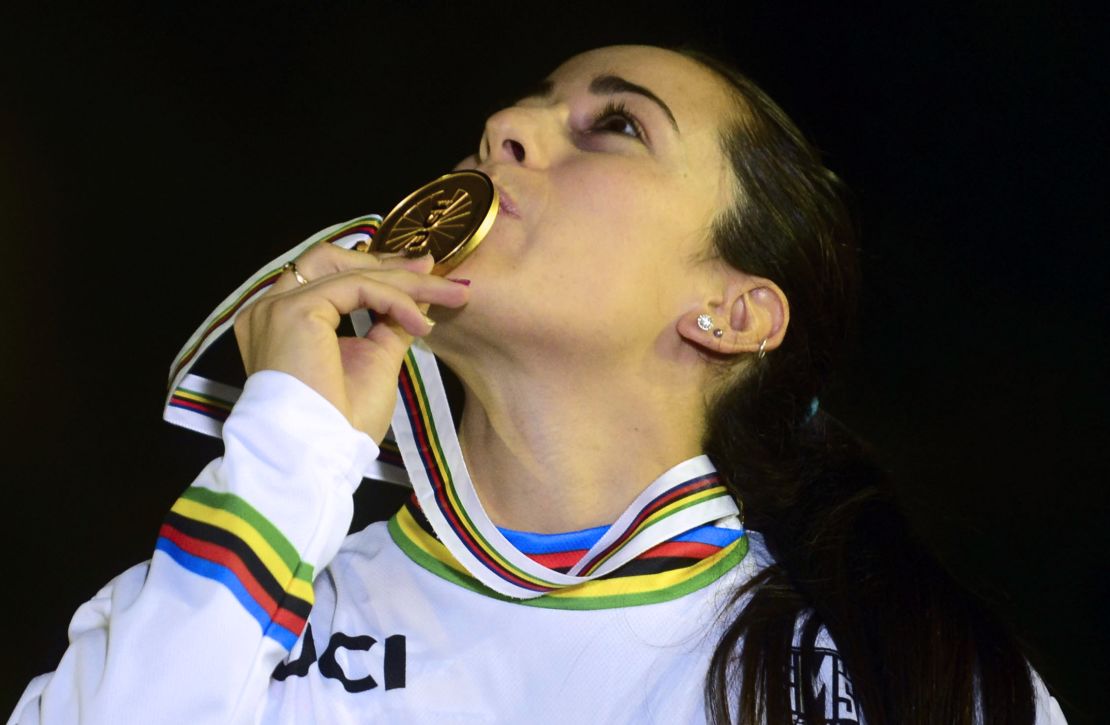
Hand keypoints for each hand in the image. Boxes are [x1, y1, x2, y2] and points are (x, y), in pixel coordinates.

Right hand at [233, 243, 469, 442]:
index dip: (379, 273)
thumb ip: (389, 324)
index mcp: (283, 322)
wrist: (319, 455)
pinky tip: (420, 321)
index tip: (424, 276)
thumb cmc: (342, 423)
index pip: (331, 278)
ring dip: (400, 280)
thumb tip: (416, 297)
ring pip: (349, 272)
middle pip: (335, 262)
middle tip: (435, 272)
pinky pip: (357, 289)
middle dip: (390, 266)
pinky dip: (394, 299)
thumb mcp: (375, 361)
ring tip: (443, 294)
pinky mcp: (295, 310)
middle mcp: (272, 309)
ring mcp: (278, 307)